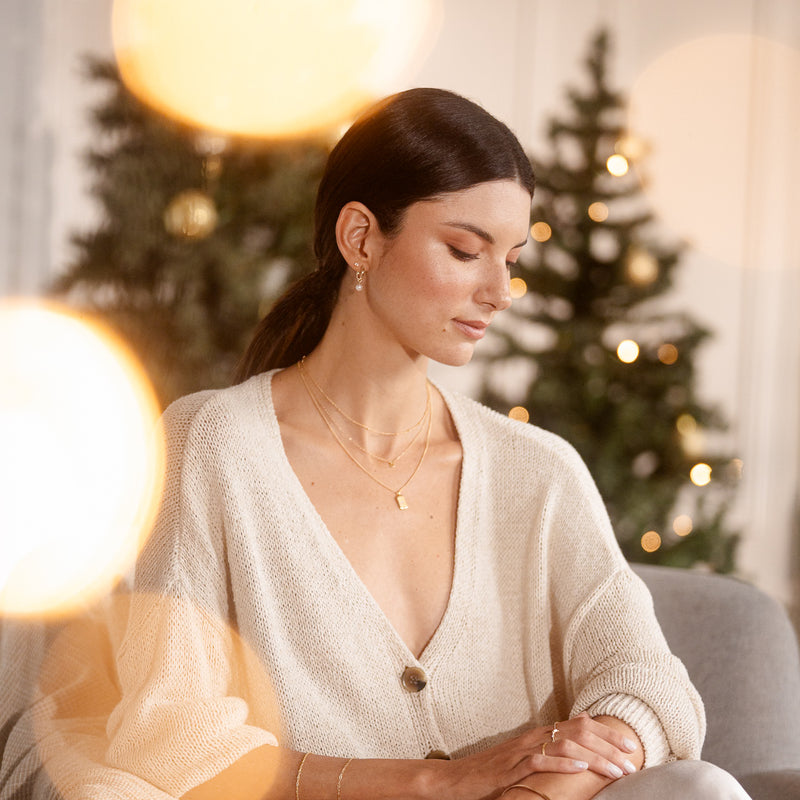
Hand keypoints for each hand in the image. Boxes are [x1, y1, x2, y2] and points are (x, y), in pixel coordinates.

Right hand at [437, 713, 638, 799]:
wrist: (459, 780)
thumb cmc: (495, 772)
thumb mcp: (527, 757)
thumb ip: (552, 746)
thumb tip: (582, 732)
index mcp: (541, 734)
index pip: (581, 724)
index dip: (608, 733)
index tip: (631, 745)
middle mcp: (535, 737)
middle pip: (579, 731)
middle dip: (609, 745)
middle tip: (632, 760)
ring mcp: (523, 751)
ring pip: (566, 745)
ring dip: (595, 757)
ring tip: (616, 770)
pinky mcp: (512, 767)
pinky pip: (541, 761)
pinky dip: (563, 764)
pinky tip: (580, 769)